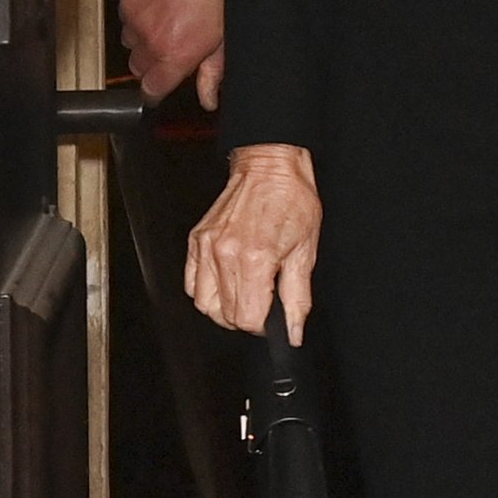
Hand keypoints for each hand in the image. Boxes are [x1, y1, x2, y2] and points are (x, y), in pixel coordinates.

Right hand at [119, 0, 224, 107]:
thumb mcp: (223, 39)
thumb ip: (211, 74)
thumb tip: (208, 100)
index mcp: (175, 55)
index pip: (151, 91)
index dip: (158, 89)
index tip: (164, 83)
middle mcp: (151, 41)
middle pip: (139, 69)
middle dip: (153, 63)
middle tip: (173, 45)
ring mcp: (136, 20)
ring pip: (131, 43)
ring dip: (144, 39)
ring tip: (167, 22)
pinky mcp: (127, 1)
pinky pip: (126, 20)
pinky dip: (138, 17)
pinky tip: (159, 6)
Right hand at [185, 144, 320, 344]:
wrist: (271, 165)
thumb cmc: (292, 199)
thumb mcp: (306, 249)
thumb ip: (298, 297)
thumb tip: (294, 332)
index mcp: (255, 258)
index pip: (249, 319)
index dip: (265, 326)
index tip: (273, 317)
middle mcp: (226, 254)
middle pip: (227, 316)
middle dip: (248, 318)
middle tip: (264, 302)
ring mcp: (207, 247)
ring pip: (205, 305)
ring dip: (224, 310)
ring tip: (245, 295)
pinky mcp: (197, 240)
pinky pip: (191, 284)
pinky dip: (206, 292)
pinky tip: (225, 282)